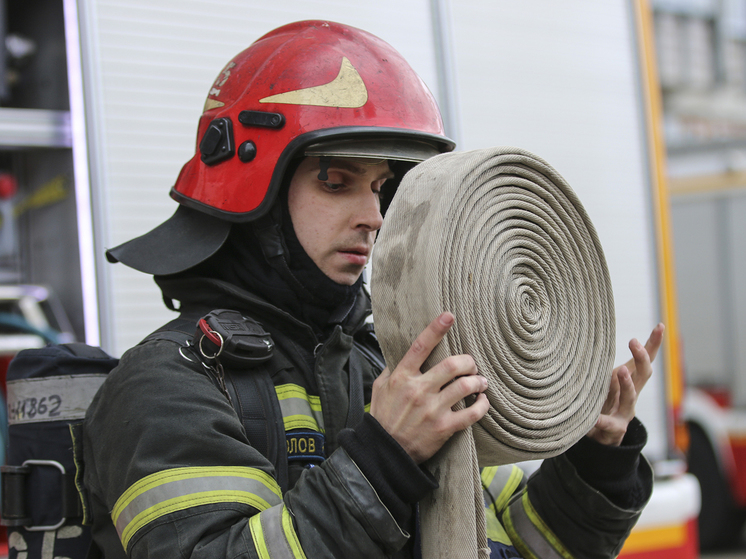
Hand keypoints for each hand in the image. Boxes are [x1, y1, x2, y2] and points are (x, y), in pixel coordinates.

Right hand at [370, 312, 489, 463]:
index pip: (420, 346)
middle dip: (468, 361)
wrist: (385, 452)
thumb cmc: (383, 417)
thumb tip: (400, 351)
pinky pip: (472, 413)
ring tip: (480, 381)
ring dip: (478, 381)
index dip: (436, 329)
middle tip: (471, 364)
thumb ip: (391, 368)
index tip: (449, 316)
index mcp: (402, 377)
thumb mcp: (379, 388)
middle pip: (453, 365)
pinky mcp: (444, 427)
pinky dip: (482, 405)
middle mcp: (419, 390)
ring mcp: (432, 409)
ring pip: (466, 386)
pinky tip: (483, 401)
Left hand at [587, 323, 664, 445]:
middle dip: (642, 358)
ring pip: (630, 398)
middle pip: (643, 375)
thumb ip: (608, 371)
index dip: (653, 345)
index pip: (644, 361)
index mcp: (630, 382)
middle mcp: (631, 396)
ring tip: (619, 371)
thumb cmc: (602, 405)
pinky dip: (600, 420)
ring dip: (626, 384)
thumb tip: (606, 350)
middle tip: (634, 341)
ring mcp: (624, 413)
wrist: (602, 439)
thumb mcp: (606, 385)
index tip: (660, 326)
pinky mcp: (614, 429)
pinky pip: (607, 423)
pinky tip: (594, 417)